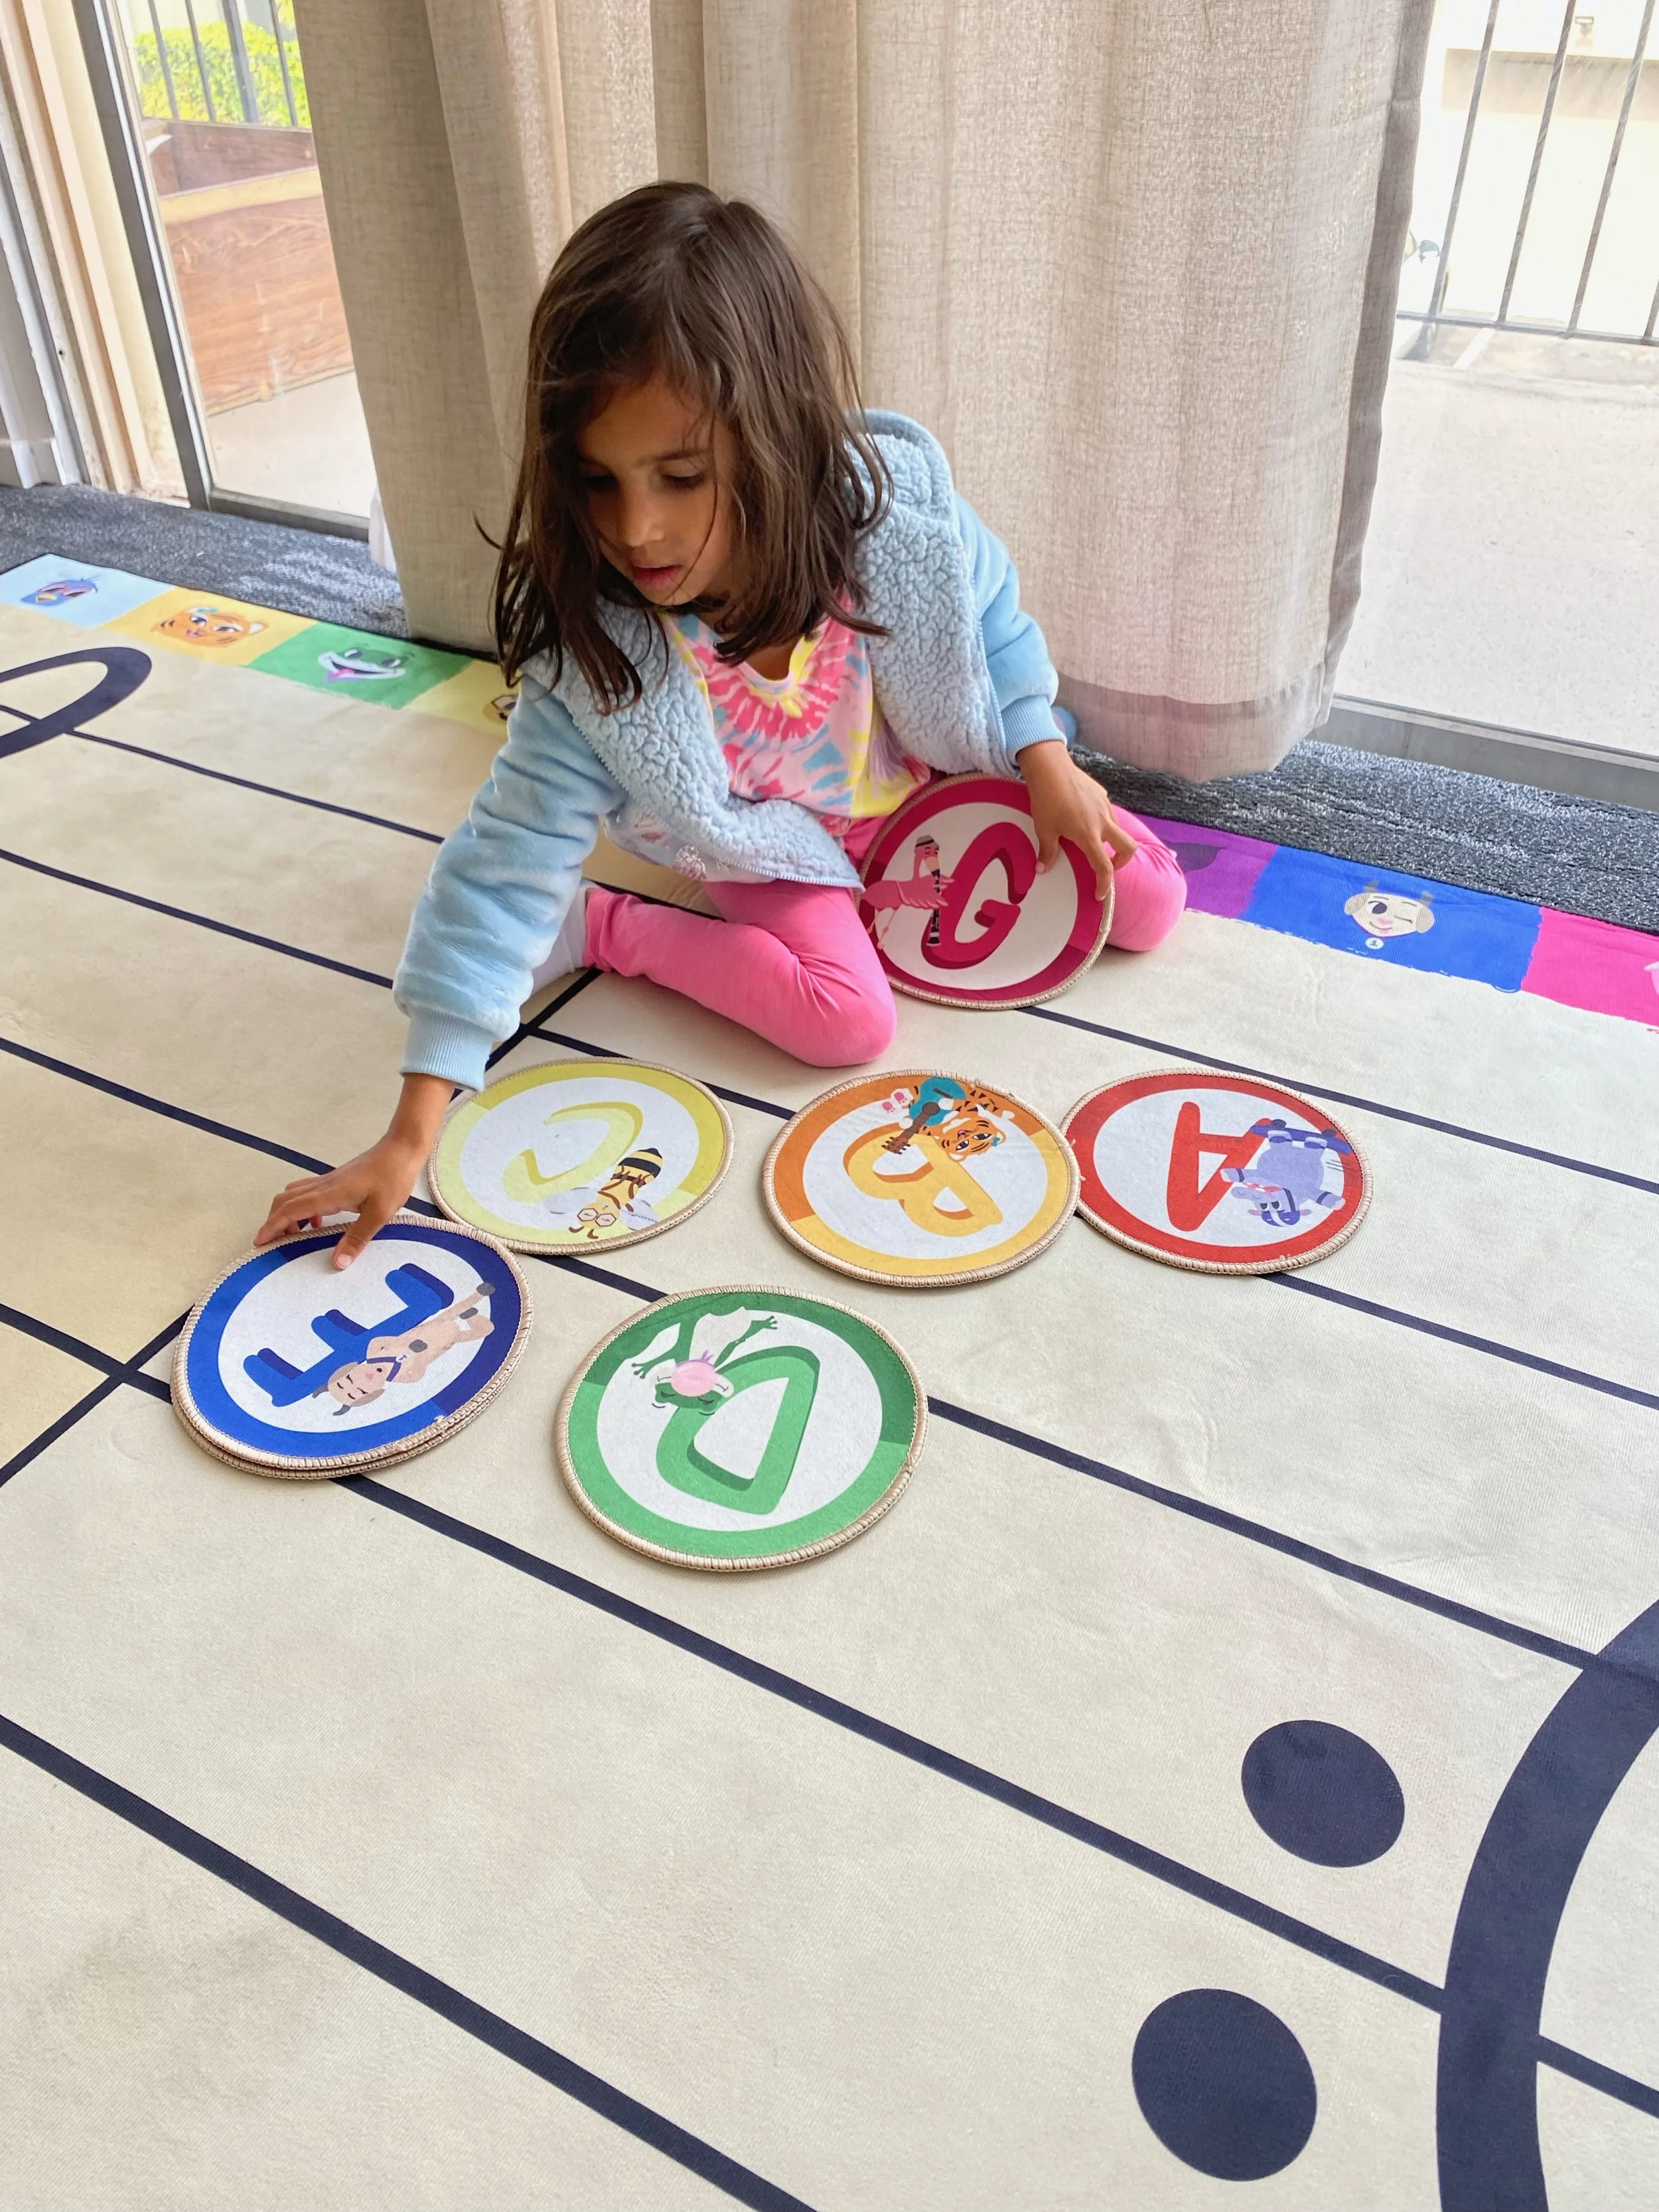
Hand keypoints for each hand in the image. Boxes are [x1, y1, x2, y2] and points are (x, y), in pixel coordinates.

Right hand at [254, 1073, 453, 1268]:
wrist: (402, 1150)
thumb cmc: (393, 1179)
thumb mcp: (379, 1213)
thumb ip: (357, 1238)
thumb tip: (337, 1264)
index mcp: (328, 1194)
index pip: (290, 1210)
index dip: (272, 1226)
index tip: (259, 1242)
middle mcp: (323, 1186)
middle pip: (284, 1200)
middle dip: (273, 1221)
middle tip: (273, 1243)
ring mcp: (328, 1181)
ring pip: (294, 1194)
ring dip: (287, 1214)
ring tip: (294, 1237)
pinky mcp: (336, 1180)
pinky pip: (308, 1193)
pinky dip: (302, 1208)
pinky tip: (318, 1222)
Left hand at [1018, 740, 1136, 901]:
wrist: (1050, 767)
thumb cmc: (1046, 799)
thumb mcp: (1044, 829)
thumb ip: (1047, 852)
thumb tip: (1042, 869)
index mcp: (1089, 835)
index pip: (1104, 867)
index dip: (1104, 884)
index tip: (1099, 894)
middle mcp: (1103, 822)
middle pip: (1128, 847)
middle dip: (1122, 861)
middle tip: (1107, 866)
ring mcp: (1105, 806)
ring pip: (1118, 830)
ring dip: (1112, 841)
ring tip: (1093, 843)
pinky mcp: (1102, 794)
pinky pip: (1109, 814)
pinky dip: (1104, 823)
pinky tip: (1085, 819)